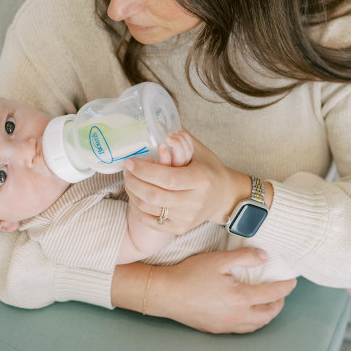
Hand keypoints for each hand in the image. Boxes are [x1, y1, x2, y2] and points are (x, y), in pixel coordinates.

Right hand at [114, 249, 296, 333]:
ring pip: (255, 326)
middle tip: (281, 293)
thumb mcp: (218, 260)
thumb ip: (244, 257)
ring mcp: (226, 325)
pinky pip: (241, 329)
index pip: (272, 294)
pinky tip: (246, 313)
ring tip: (267, 304)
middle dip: (278, 304)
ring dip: (266, 315)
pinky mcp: (215, 329)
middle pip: (268, 315)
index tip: (292, 281)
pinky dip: (251, 322)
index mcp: (240, 298)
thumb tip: (264, 257)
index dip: (285, 287)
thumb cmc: (189, 274)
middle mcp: (237, 316)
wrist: (165, 294)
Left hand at [124, 131, 246, 234]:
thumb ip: (180, 138)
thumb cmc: (209, 170)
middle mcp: (195, 201)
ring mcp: (187, 218)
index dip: (146, 170)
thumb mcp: (200, 151)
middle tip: (126, 169)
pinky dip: (138, 208)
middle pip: (155, 195)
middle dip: (134, 181)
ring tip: (129, 179)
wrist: (223, 198)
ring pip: (150, 208)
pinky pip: (151, 221)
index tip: (131, 161)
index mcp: (202, 179)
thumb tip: (159, 121)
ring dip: (133, 193)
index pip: (169, 177)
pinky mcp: (179, 228)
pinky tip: (135, 195)